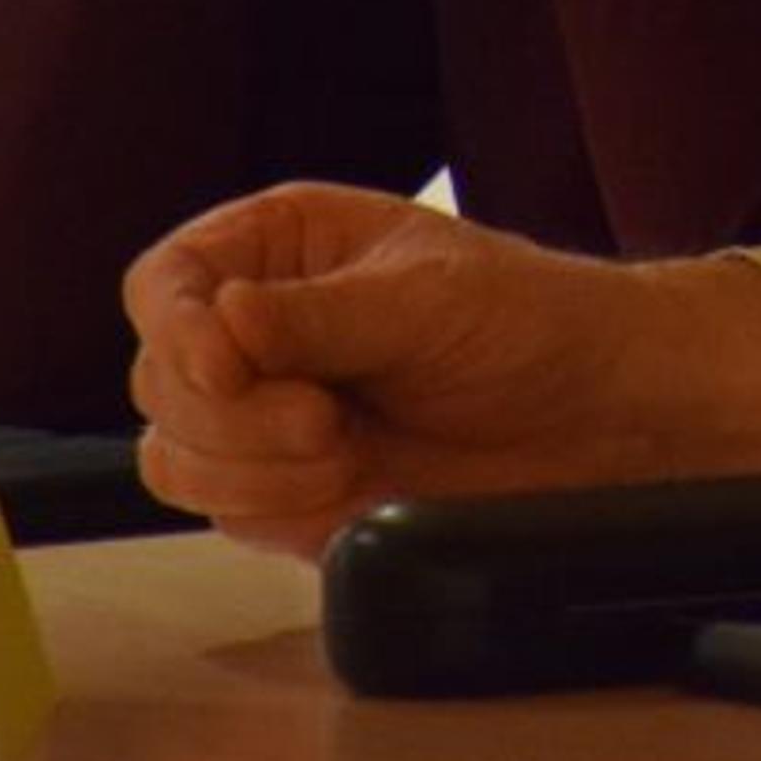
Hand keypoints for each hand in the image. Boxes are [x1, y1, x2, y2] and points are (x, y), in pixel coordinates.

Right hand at [122, 181, 760, 558]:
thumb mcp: (425, 299)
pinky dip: (274, 506)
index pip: (165, 282)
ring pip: (177, 454)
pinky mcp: (290, 490)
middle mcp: (259, 330)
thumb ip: (317, 318)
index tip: (224, 365)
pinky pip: (225, 511)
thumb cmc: (529, 319)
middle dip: (231, 414)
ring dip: (250, 468)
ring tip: (347, 448)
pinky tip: (351, 483)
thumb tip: (220, 323)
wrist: (600, 412)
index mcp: (281, 249)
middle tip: (325, 420)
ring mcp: (268, 415)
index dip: (175, 327)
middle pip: (159, 377)